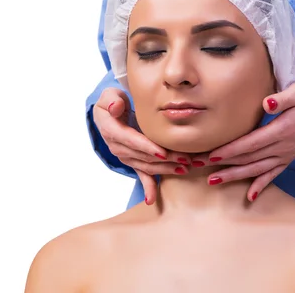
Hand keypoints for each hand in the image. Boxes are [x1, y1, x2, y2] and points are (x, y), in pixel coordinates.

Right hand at [93, 88, 190, 204]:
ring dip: (165, 168)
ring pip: (147, 165)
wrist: (110, 113)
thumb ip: (112, 99)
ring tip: (184, 168)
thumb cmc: (113, 102)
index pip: (130, 140)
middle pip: (143, 155)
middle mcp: (117, 146)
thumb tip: (116, 108)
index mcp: (111, 130)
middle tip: (185, 158)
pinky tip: (152, 200)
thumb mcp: (109, 96)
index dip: (146, 146)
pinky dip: (147, 187)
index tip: (162, 151)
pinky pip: (141, 175)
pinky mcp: (133, 161)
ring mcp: (125, 156)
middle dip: (164, 158)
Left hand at [206, 79, 294, 200]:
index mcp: (284, 129)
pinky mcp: (290, 157)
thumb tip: (267, 103)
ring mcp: (287, 154)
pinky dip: (262, 185)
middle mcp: (284, 146)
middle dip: (223, 164)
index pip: (252, 142)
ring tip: (213, 181)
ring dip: (235, 176)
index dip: (231, 150)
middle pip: (249, 158)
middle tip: (199, 167)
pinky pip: (274, 174)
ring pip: (257, 169)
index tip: (212, 154)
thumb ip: (285, 97)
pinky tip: (250, 197)